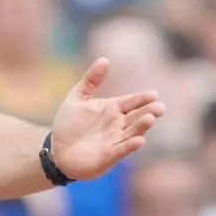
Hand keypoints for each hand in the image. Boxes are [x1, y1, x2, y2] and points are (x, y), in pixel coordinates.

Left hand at [49, 58, 165, 181]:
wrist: (57, 151)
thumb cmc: (68, 125)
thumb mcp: (76, 99)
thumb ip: (91, 81)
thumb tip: (104, 59)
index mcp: (113, 109)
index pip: (132, 102)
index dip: (142, 99)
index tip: (153, 94)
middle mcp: (118, 125)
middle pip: (137, 117)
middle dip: (148, 112)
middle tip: (159, 107)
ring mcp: (115, 141)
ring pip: (132, 132)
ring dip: (141, 127)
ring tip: (150, 119)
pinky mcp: (108, 156)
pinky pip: (121, 150)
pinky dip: (130, 146)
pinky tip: (139, 141)